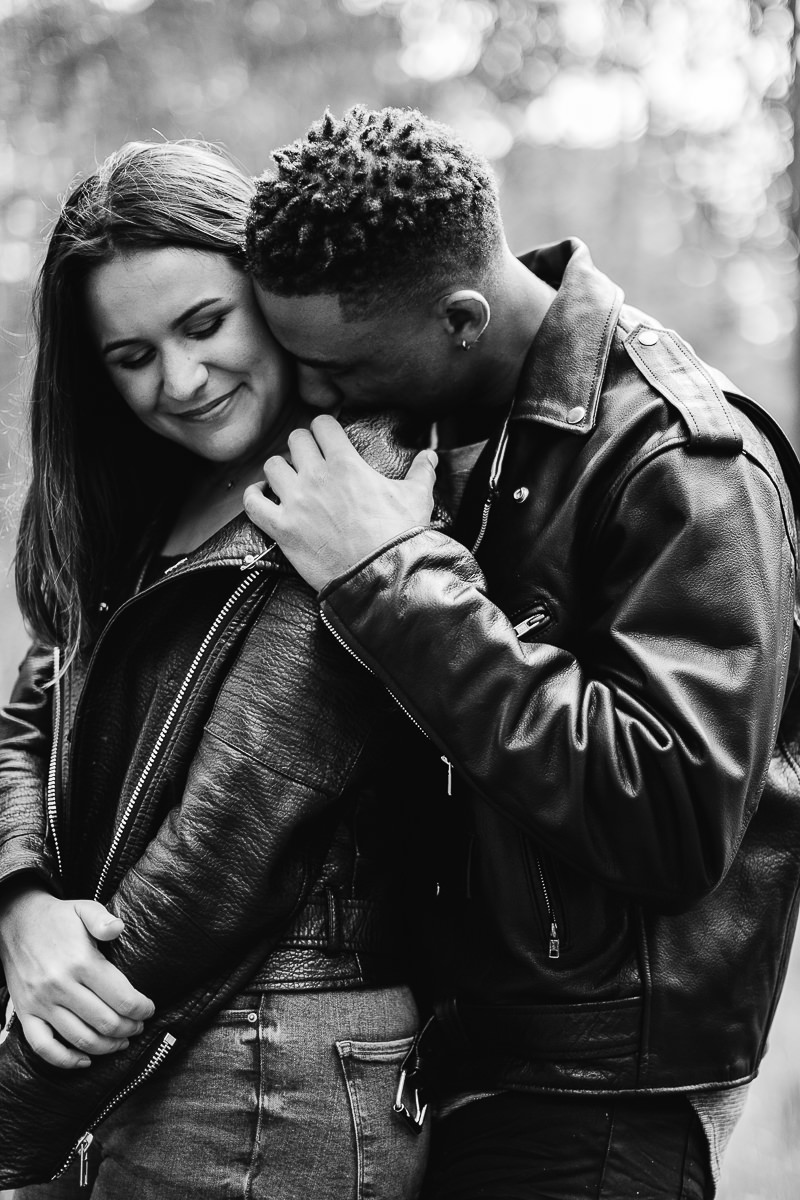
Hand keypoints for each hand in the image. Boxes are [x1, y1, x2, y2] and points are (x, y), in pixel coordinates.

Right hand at [0, 882, 154, 1068]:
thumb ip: (103, 919)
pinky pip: (44, 1047)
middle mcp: (60, 986)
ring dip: (107, 1046)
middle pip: (105, 1022)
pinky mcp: (25, 1013)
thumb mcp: (83, 908)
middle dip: (129, 1029)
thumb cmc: (57, 918)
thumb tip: (119, 928)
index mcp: (81, 962)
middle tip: (139, 1027)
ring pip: (80, 1038)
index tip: (149, 1010)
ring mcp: (41, 1003)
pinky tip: (85, 1061)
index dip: (141, 1009)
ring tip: (122, 1042)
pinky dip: (65, 1060)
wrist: (15, 921)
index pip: (121, 997)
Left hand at [243, 414, 436, 592]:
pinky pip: (252, 503)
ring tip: (288, 479)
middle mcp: (316, 476)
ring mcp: (296, 502)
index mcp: (346, 463)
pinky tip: (261, 496)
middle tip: (310, 459)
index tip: (327, 436)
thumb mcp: (418, 497)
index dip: (324, 428)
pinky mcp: (282, 528)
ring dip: (280, 470)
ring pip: (272, 466)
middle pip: (295, 440)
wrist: (383, 576)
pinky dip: (253, 496)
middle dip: (302, 446)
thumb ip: (422, 471)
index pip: (321, 424)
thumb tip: (431, 456)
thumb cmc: (400, 536)